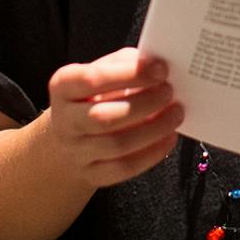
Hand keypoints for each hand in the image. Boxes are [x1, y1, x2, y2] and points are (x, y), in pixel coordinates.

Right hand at [38, 47, 181, 189]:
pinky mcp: (91, 174)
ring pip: (118, 145)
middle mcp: (65, 121)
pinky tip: (169, 137)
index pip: (93, 79)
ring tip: (176, 113)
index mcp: (63, 87)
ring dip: (154, 129)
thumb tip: (156, 65)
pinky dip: (152, 153)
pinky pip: (124, 168)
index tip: (160, 69)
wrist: (67, 140)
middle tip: (169, 92)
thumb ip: (124, 64)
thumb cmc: (92, 98)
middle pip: (104, 117)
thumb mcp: (99, 72)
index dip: (130, 74)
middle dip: (144, 103)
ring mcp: (76, 151)